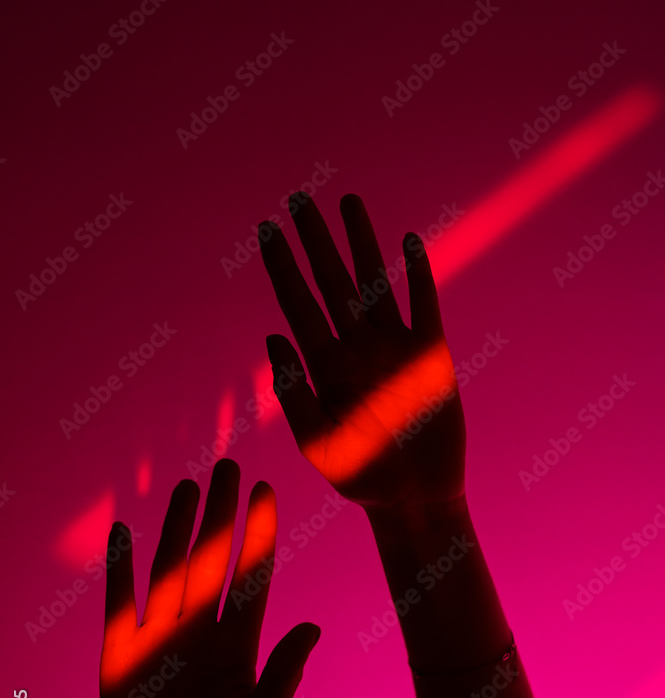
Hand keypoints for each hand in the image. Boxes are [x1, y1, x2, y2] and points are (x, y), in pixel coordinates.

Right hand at [98, 459, 319, 697]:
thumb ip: (282, 677)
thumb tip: (313, 627)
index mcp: (240, 641)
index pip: (251, 575)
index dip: (258, 533)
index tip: (266, 491)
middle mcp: (202, 628)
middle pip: (212, 559)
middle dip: (220, 514)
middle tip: (229, 467)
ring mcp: (161, 636)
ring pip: (170, 569)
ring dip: (176, 528)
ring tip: (187, 486)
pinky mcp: (121, 653)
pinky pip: (120, 602)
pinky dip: (120, 568)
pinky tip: (123, 531)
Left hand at [259, 192, 465, 510]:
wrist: (413, 497)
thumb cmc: (361, 478)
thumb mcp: (318, 443)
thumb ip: (295, 393)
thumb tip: (273, 336)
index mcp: (324, 366)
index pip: (298, 304)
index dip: (282, 267)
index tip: (267, 230)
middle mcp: (356, 348)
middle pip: (331, 282)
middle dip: (315, 242)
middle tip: (298, 200)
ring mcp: (393, 348)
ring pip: (373, 283)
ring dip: (361, 243)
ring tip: (347, 203)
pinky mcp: (430, 355)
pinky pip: (423, 305)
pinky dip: (417, 274)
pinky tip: (407, 242)